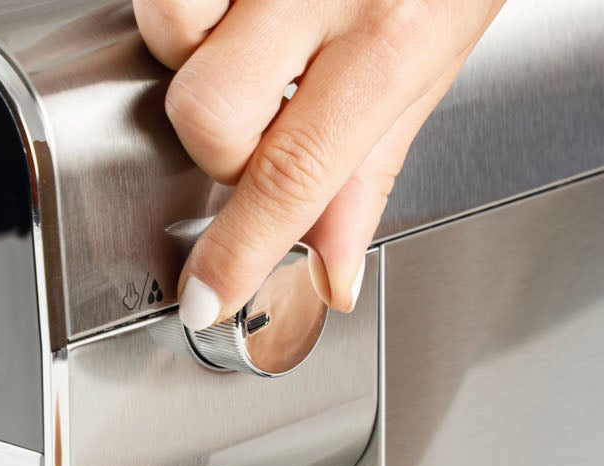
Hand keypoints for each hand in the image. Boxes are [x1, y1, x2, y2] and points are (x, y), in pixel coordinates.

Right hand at [132, 0, 505, 325]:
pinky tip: (237, 2)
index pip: (295, 176)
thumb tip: (330, 268)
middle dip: (221, 142)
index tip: (206, 297)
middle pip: (207, 114)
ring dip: (196, 52)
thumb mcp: (436, 61)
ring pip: (168, 30)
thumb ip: (371, 168)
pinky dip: (187, 3)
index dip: (240, 251)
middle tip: (265, 117)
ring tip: (252, 32)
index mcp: (388, 41)